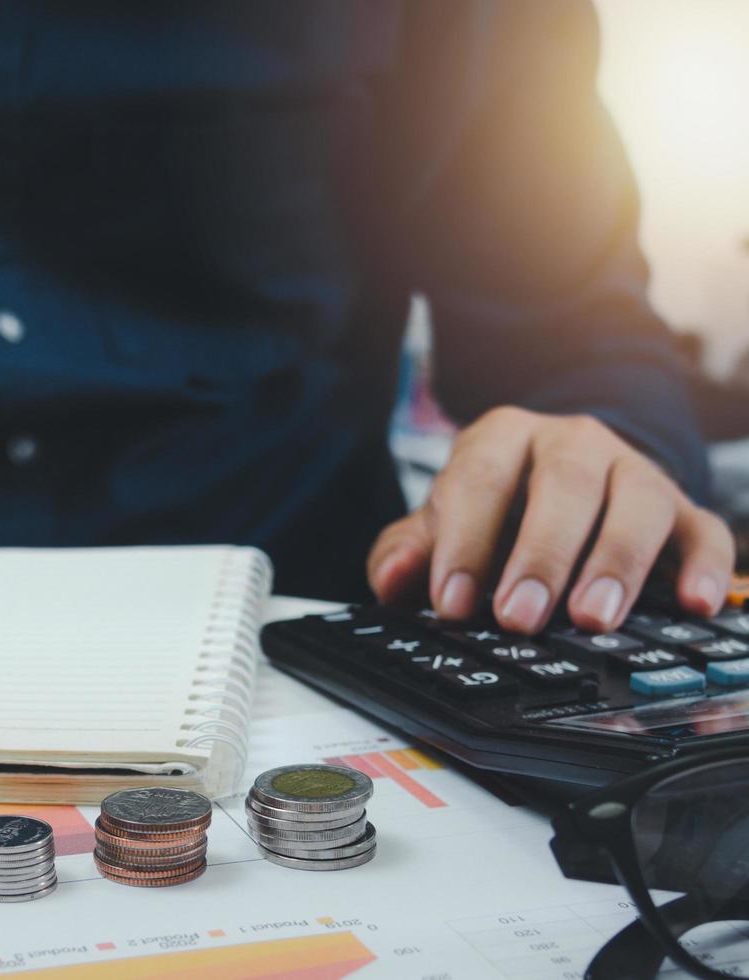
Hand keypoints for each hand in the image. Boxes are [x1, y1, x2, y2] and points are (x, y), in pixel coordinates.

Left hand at [367, 406, 733, 633]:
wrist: (563, 487)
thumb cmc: (494, 511)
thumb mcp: (442, 524)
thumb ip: (407, 550)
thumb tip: (392, 577)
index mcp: (504, 436)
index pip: (480, 478)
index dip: (464, 542)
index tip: (453, 603)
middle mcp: (573, 442)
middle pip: (564, 486)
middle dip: (540, 555)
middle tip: (519, 616)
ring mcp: (634, 472)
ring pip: (638, 503)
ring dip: (616, 562)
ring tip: (591, 619)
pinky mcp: (683, 510)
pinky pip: (704, 531)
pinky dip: (704, 567)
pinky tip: (694, 604)